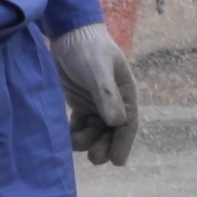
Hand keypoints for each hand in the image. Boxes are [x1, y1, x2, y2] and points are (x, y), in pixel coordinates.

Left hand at [50, 20, 137, 167]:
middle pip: (112, 133)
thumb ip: (106, 95)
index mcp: (125, 94)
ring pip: (95, 132)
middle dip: (104, 147)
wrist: (68, 34)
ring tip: (75, 142)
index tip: (116, 162)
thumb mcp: (98, 71)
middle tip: (94, 158)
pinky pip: (80, 125)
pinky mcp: (80, 103)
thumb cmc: (88, 48)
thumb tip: (118, 122)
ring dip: (88, 141)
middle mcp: (113, 102)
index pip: (128, 125)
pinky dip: (75, 133)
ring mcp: (96, 103)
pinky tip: (68, 136)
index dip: (123, 144)